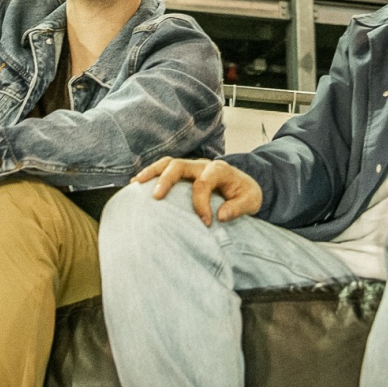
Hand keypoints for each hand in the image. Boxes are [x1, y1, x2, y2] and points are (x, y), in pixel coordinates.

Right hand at [134, 156, 261, 225]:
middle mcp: (202, 165)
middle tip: (156, 197)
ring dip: (151, 173)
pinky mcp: (184, 173)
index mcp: (219, 170)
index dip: (201, 203)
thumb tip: (221, 216)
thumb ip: (238, 208)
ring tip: (136, 184)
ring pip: (167, 163)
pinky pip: (164, 169)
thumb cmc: (246, 194)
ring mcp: (191, 167)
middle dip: (166, 180)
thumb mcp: (251, 201)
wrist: (245, 185)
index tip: (205, 223)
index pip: (204, 183)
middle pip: (179, 165)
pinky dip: (150, 175)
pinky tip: (136, 185)